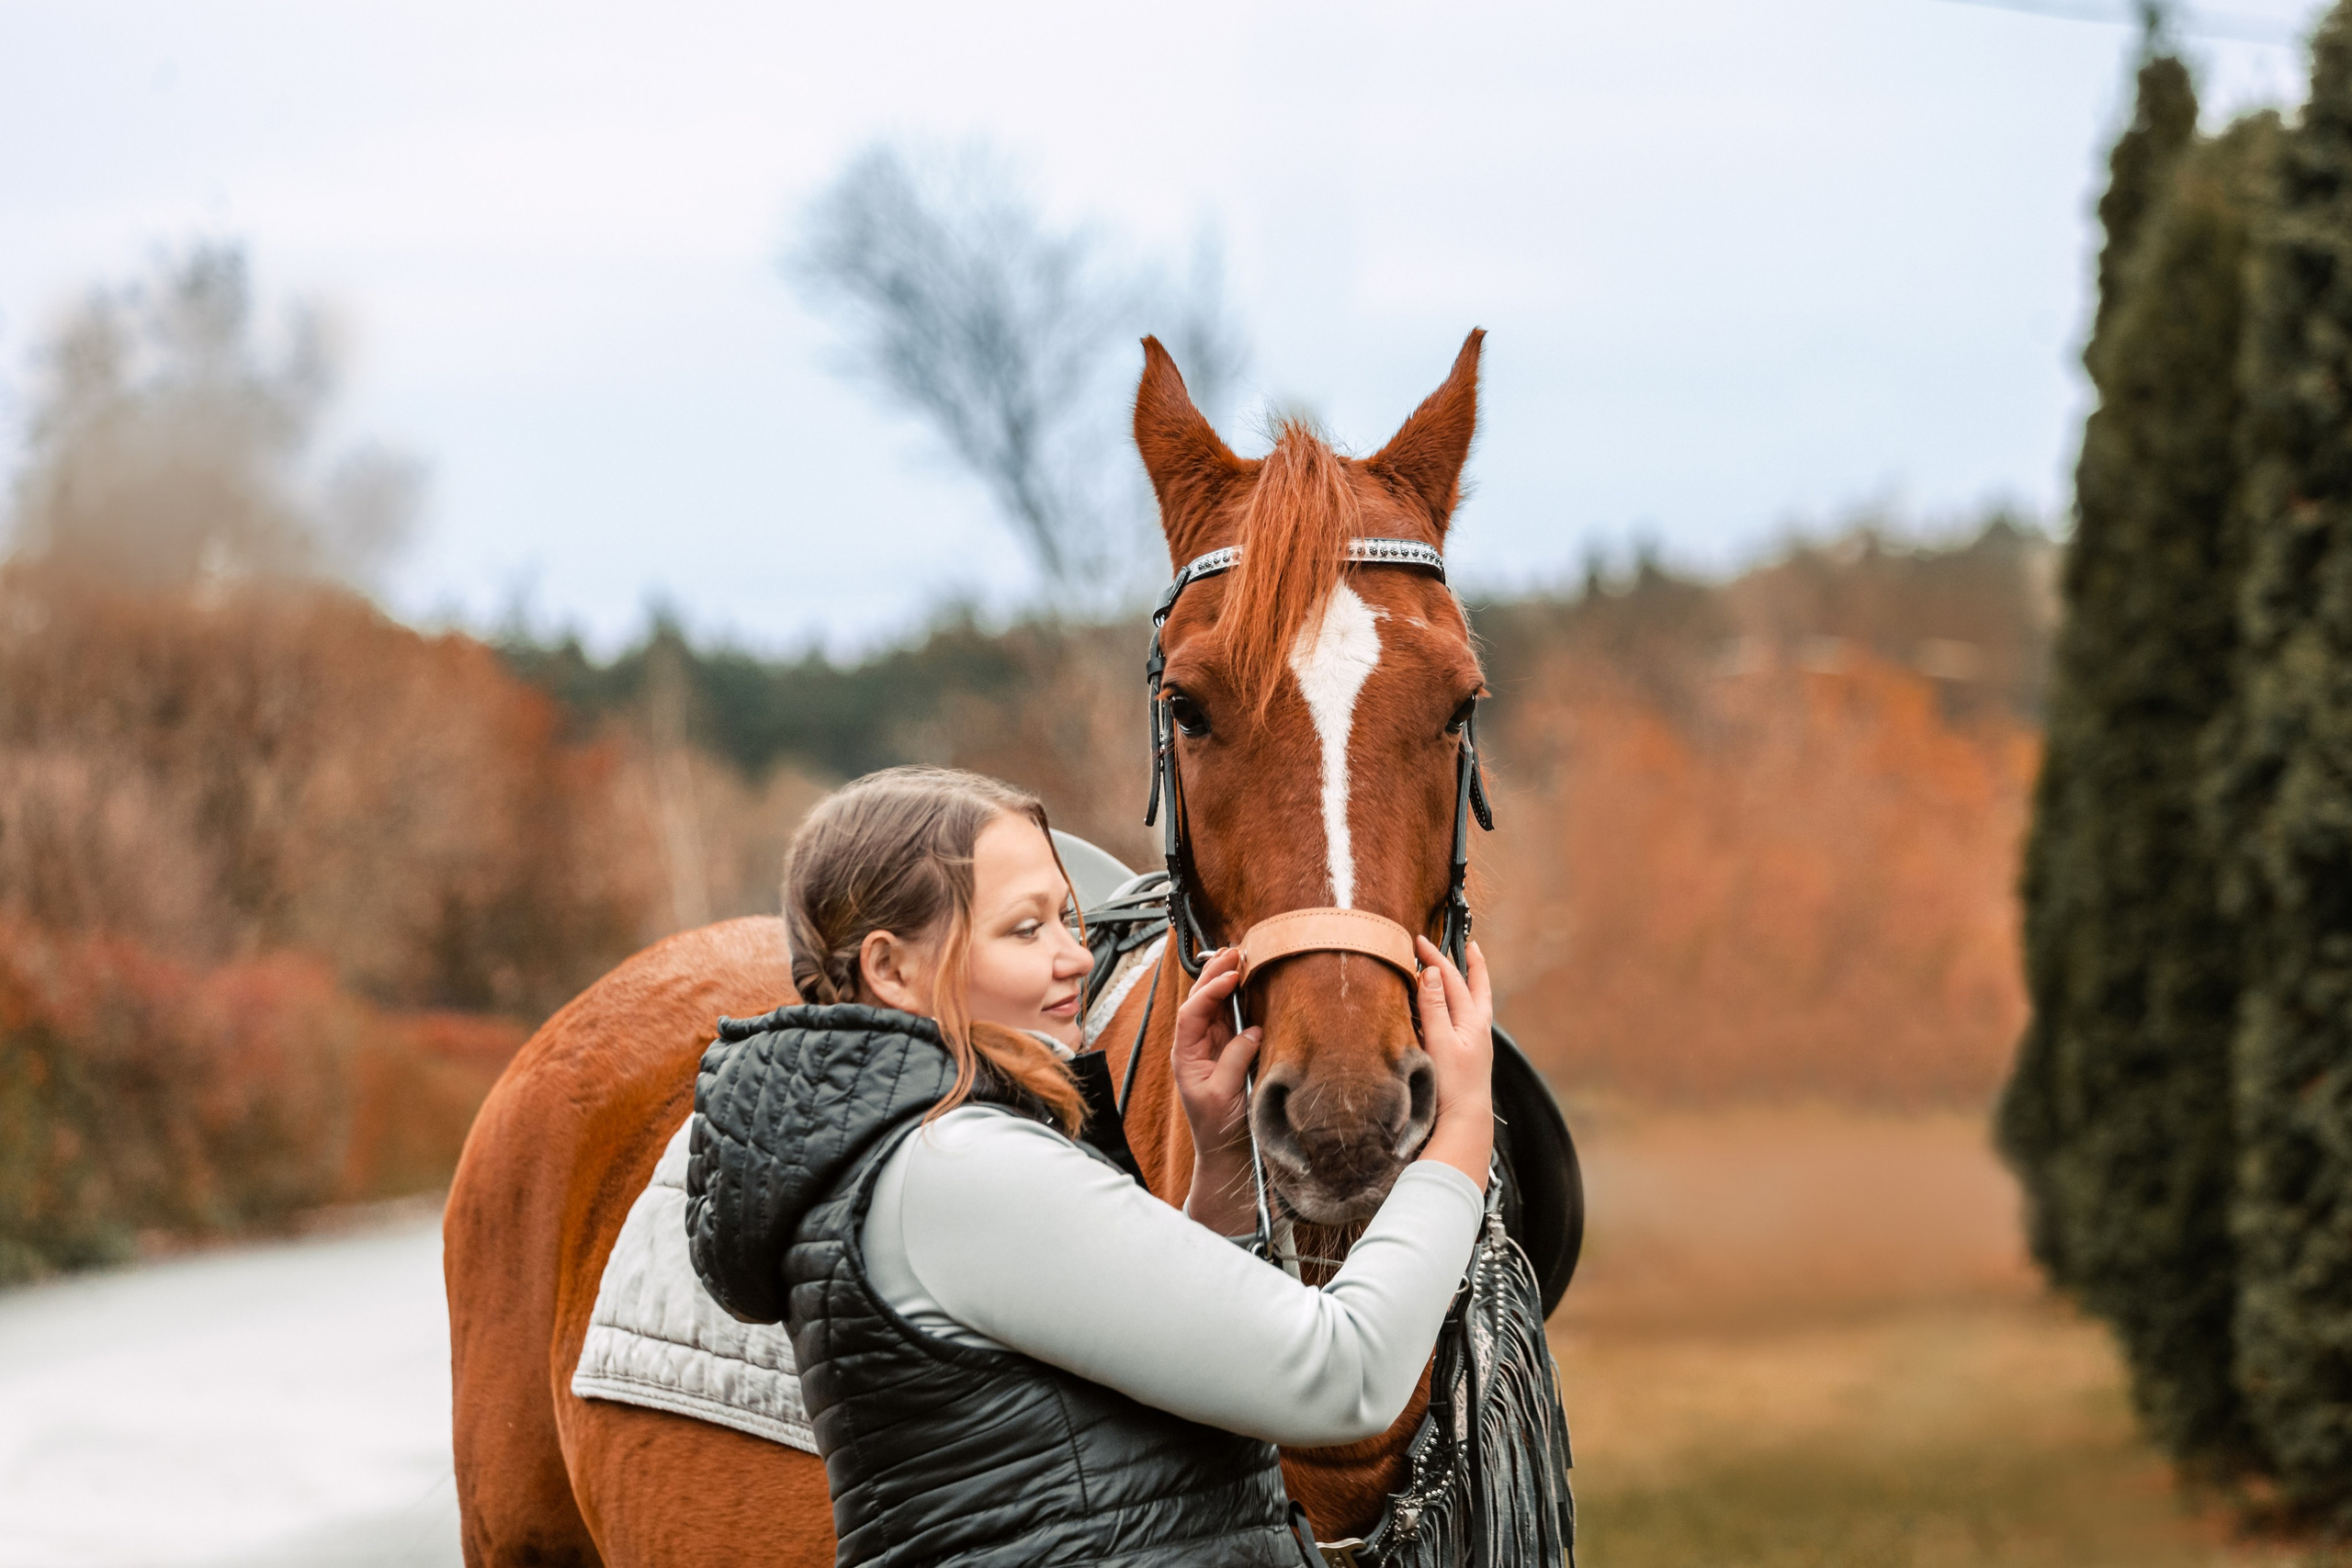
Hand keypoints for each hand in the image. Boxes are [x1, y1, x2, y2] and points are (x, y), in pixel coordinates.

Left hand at [1172, 947, 1260, 1160]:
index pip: (1191, 1014)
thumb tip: (1252, 1031)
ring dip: (1225, 980)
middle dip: (1214, 974)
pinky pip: (1231, 1017)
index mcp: (1186, 1055)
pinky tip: (1247, 982)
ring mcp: (1213, 1045)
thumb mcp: (1224, 1094)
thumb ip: (1235, 1059)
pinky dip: (1238, 997)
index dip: (1209, 992)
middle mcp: (1196, 1045)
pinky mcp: (1230, 1049)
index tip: (1230, 977)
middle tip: (1234, 951)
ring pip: (1216, 1005)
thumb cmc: (1218, 1127)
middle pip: (1200, 1001)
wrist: (1226, 1151)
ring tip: (1239, 956)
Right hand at [1413, 936, 1494, 1189]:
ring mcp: (1475, 1043)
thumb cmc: (1453, 1085)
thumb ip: (1434, 1006)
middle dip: (1469, 966)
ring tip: (1462, 972)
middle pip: (1475, 989)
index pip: (1454, 980)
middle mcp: (1478, 1029)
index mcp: (1474, 1021)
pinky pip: (1464, 1021)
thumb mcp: (1440, 1041)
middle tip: (1467, 947)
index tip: (1419, 941)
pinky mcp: (1468, 1057)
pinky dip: (1456, 1007)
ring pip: (1472, 1005)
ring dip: (1465, 985)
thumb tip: (1433, 972)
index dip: (1437, 958)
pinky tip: (1449, 1012)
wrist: (1464, 1122)